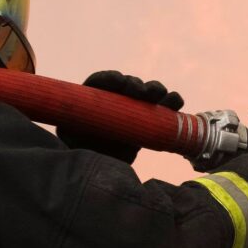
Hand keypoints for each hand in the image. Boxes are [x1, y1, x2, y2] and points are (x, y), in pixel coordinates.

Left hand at [57, 70, 183, 163]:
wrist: (100, 168)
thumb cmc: (81, 152)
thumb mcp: (71, 141)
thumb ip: (71, 134)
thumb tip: (71, 133)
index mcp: (93, 98)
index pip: (103, 81)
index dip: (113, 79)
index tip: (122, 84)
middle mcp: (115, 99)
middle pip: (128, 84)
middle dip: (139, 86)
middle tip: (143, 93)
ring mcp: (133, 107)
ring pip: (148, 92)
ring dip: (157, 90)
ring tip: (166, 97)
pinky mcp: (148, 118)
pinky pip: (162, 106)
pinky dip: (171, 103)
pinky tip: (177, 104)